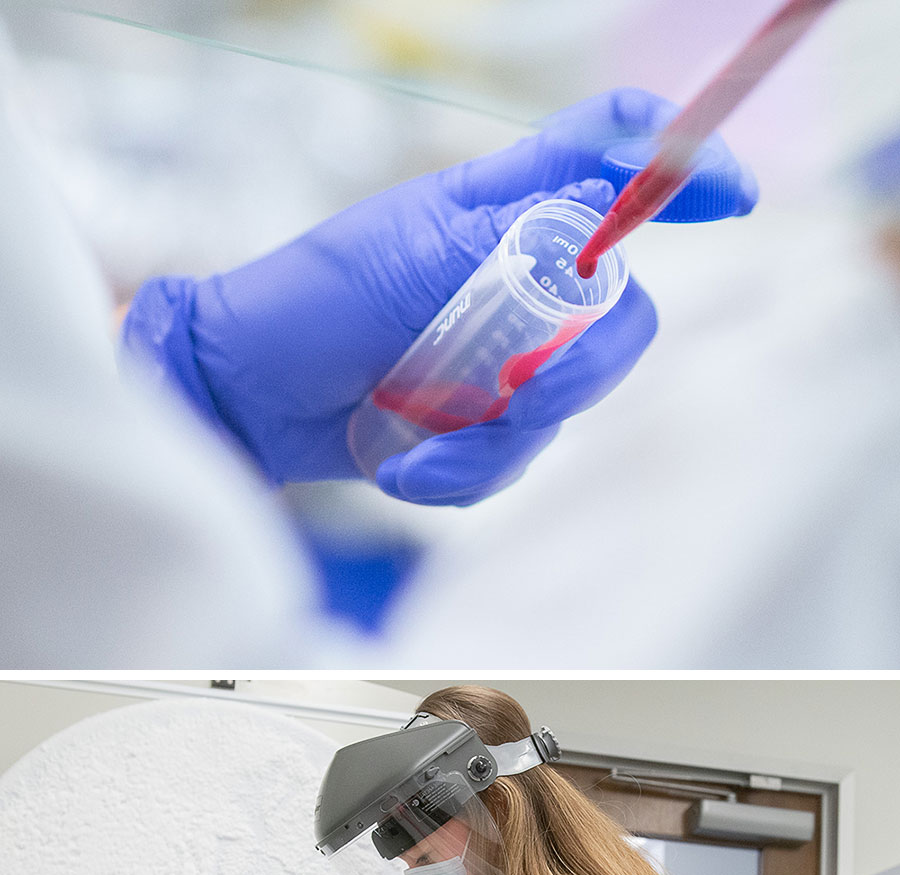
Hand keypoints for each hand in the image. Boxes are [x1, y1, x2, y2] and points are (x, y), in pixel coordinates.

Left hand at [121, 88, 755, 504]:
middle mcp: (518, 278)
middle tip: (518, 403)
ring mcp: (504, 353)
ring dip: (492, 447)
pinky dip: (464, 477)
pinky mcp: (482, 420)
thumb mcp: (405, 254)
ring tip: (413, 451)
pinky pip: (517, 459)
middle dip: (578, 376)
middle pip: (618, 318)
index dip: (678, 161)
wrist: (247, 399)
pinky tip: (406, 466)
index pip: (605, 154)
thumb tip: (594, 239)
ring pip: (566, 405)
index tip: (732, 193)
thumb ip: (504, 245)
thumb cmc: (305, 304)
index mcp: (500, 209)